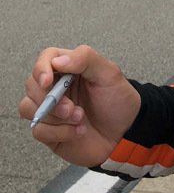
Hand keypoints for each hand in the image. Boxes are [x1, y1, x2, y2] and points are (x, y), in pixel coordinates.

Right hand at [19, 46, 140, 166]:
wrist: (125, 132)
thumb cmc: (118, 100)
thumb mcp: (109, 74)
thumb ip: (85, 59)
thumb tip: (58, 60)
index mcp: (70, 68)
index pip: (45, 59)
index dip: (41, 68)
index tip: (47, 81)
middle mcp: (56, 86)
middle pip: (32, 85)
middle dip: (50, 99)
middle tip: (72, 108)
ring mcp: (51, 109)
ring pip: (28, 107)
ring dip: (54, 116)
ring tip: (79, 118)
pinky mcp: (49, 131)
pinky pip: (38, 130)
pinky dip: (59, 132)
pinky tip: (78, 131)